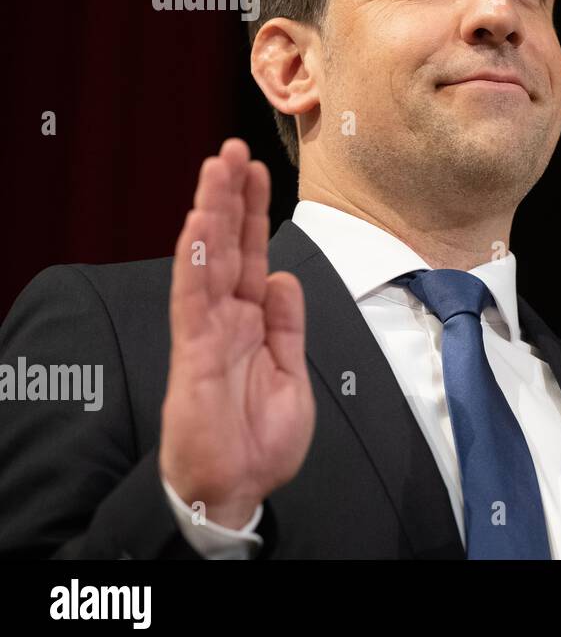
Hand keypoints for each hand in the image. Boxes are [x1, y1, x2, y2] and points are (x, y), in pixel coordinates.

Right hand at [161, 138, 314, 528]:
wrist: (239, 487)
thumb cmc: (260, 438)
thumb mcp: (292, 370)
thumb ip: (288, 324)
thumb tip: (285, 278)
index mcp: (252, 321)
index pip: (254, 255)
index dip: (255, 214)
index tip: (258, 171)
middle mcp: (226, 319)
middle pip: (228, 245)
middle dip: (231, 197)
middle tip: (233, 148)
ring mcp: (207, 331)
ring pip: (208, 259)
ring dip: (212, 212)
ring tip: (216, 167)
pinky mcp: (193, 352)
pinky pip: (193, 297)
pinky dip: (195, 259)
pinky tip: (199, 223)